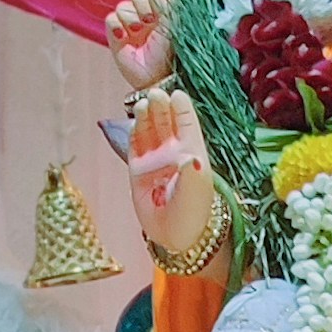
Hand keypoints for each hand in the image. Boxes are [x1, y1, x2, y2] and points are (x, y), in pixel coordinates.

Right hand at [107, 0, 173, 93]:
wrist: (158, 75)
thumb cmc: (172, 48)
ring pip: (124, 6)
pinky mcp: (116, 34)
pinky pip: (112, 18)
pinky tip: (126, 37)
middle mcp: (148, 13)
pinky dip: (118, 26)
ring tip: (143, 34)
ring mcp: (131, 23)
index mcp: (165, 7)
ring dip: (134, 19)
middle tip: (154, 22)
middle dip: (146, 6)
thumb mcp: (173, 14)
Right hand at [129, 86, 215, 262]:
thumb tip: (192, 159)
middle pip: (167, 122)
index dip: (182, 109)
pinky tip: (135, 120)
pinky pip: (136, 145)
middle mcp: (174, 152)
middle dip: (162, 107)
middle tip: (156, 93)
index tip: (177, 93)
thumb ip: (193, 177)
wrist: (175, 238)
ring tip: (145, 103)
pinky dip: (135, 132)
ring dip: (148, 116)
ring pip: (151, 130)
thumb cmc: (192, 215)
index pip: (188, 124)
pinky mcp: (138, 169)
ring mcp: (155, 159)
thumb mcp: (196, 195)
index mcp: (193, 152)